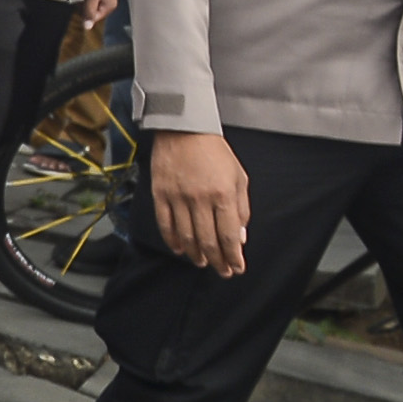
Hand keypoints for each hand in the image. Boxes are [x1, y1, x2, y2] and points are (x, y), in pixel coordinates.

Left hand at [81, 0, 120, 30]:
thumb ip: (89, 12)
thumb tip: (87, 26)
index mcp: (111, 4)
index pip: (96, 17)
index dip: (87, 14)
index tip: (80, 8)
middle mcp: (109, 0)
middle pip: (94, 10)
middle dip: (86, 7)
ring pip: (92, 2)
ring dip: (85, 0)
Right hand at [148, 130, 249, 277]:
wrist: (184, 129)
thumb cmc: (215, 152)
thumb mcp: (239, 177)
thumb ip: (242, 208)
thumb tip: (240, 237)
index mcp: (223, 194)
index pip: (229, 235)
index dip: (233, 257)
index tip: (236, 267)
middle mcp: (200, 199)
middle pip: (209, 241)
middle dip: (218, 261)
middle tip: (222, 272)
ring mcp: (178, 197)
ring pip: (187, 236)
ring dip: (196, 254)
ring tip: (203, 263)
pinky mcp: (160, 194)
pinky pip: (165, 224)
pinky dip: (172, 240)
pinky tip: (180, 249)